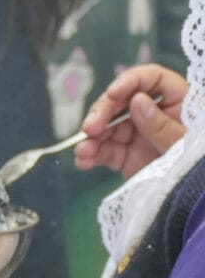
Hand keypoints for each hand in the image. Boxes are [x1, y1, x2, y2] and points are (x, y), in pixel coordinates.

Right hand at [76, 63, 188, 178]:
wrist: (195, 198)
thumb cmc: (197, 163)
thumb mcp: (185, 142)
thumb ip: (161, 124)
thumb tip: (137, 100)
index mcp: (176, 102)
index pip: (151, 79)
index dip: (130, 81)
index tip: (114, 93)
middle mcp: (152, 113)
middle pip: (121, 101)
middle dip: (102, 113)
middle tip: (90, 128)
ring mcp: (135, 134)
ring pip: (106, 126)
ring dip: (90, 137)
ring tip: (84, 151)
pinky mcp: (123, 155)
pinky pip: (103, 151)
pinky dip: (90, 155)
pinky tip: (83, 160)